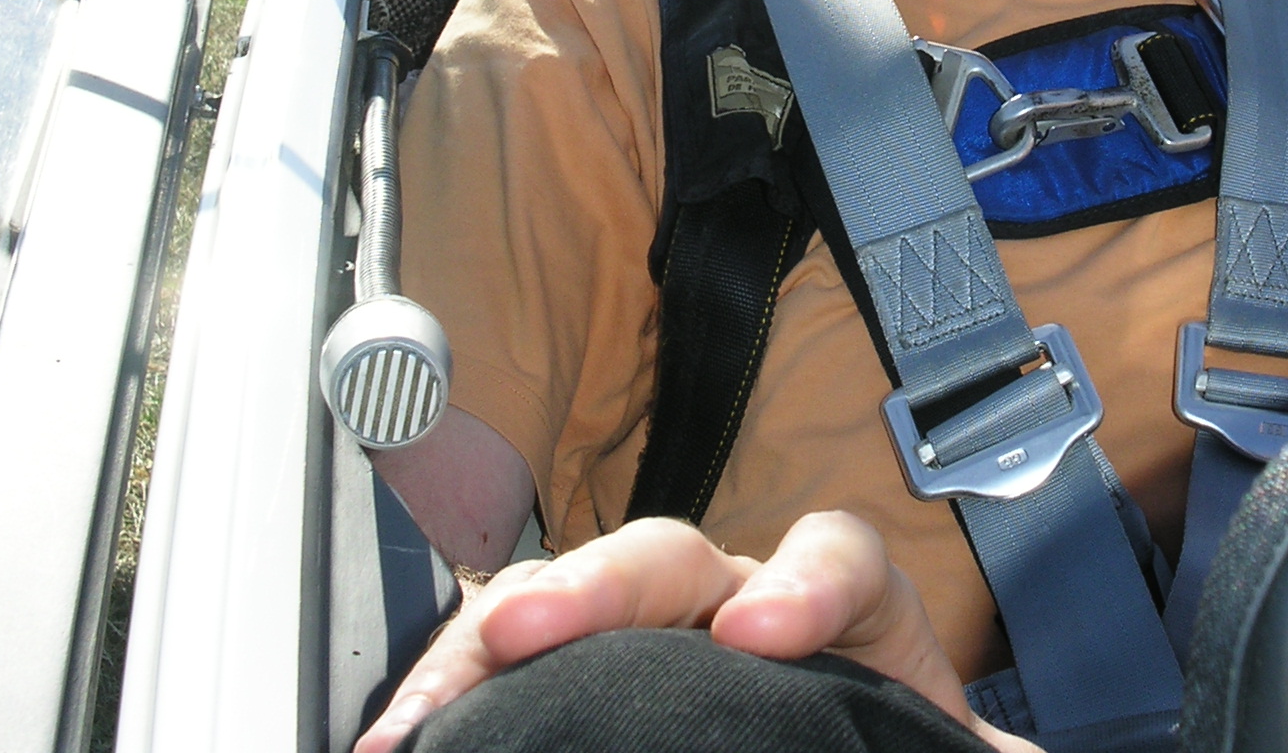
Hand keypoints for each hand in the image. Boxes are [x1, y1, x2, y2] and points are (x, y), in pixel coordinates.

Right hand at [355, 513, 1038, 752]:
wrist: (845, 743)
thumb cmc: (890, 744)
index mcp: (846, 606)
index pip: (839, 559)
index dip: (804, 586)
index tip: (763, 634)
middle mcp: (736, 597)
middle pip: (671, 554)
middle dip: (602, 583)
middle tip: (538, 628)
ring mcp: (649, 627)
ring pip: (565, 596)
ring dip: (489, 645)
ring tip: (420, 715)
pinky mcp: (580, 671)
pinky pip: (504, 665)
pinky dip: (447, 699)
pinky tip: (397, 745)